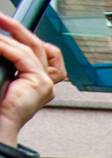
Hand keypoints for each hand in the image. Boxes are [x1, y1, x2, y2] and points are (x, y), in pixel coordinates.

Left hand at [0, 15, 65, 147]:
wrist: (1, 123)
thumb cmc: (1, 105)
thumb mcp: (7, 74)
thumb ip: (11, 60)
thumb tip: (4, 42)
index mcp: (38, 82)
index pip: (43, 51)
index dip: (24, 36)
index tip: (6, 24)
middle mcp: (46, 83)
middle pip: (39, 46)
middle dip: (18, 28)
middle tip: (1, 19)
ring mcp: (46, 83)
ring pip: (31, 48)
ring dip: (8, 38)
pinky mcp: (41, 84)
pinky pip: (23, 56)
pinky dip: (6, 47)